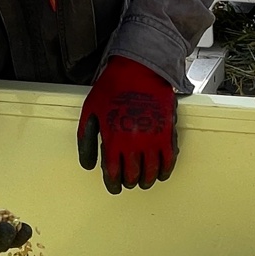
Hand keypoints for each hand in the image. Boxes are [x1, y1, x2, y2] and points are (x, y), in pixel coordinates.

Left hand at [77, 55, 178, 194]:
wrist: (139, 69)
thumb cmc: (113, 87)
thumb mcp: (90, 111)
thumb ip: (85, 140)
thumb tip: (88, 163)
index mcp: (113, 139)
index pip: (113, 173)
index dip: (113, 184)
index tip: (114, 186)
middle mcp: (133, 143)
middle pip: (133, 175)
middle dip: (129, 182)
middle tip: (128, 182)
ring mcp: (152, 138)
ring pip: (152, 171)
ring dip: (147, 180)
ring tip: (143, 180)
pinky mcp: (167, 132)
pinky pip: (169, 159)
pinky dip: (165, 170)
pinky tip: (160, 172)